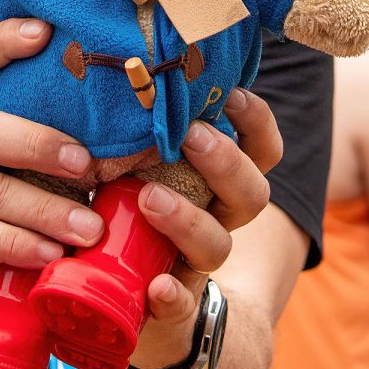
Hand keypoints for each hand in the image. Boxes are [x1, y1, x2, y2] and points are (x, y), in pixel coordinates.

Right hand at [0, 18, 103, 326]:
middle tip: (86, 163)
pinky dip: (15, 243)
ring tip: (89, 227)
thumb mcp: (13, 166)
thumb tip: (119, 132)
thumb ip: (44, 142)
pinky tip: (49, 253)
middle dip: (36, 143)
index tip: (45, 32)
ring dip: (43, 208)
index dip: (3, 43)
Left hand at [127, 87, 277, 368]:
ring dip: (187, 220)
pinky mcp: (171, 305)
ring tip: (150, 198)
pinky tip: (158, 286)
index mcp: (214, 181)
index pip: (260, 149)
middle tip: (190, 135)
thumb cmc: (121, 204)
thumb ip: (131, 125)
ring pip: (217, 245)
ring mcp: (194, 264)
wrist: (120, 297)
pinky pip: (181, 305)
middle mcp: (216, 220)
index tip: (233, 93)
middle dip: (224, 162)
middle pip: (251, 193)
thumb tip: (109, 63)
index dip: (256, 123)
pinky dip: (171, 296)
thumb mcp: (129, 158)